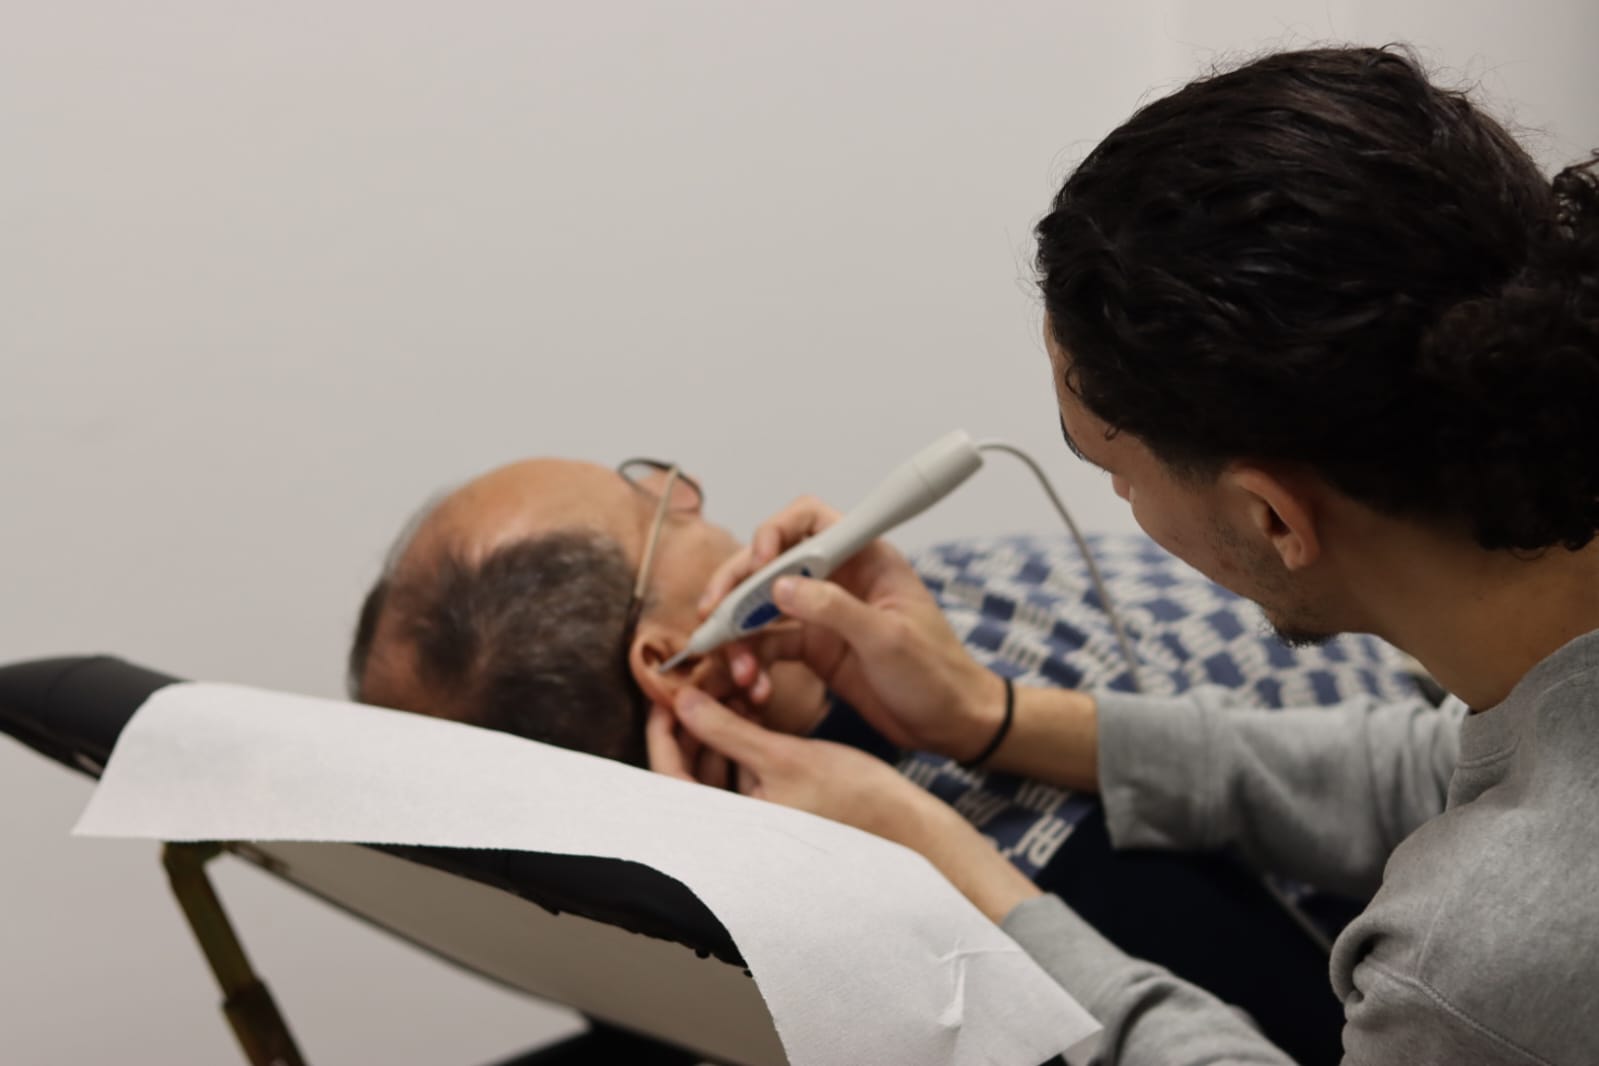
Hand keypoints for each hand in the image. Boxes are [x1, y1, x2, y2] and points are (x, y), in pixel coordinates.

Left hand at [651, 687, 1039, 921]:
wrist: (910, 827)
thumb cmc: (855, 800)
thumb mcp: (785, 756)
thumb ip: (728, 731)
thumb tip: (682, 701)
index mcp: (729, 829)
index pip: (670, 776)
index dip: (663, 730)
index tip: (667, 692)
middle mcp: (735, 831)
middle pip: (689, 772)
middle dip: (692, 724)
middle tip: (697, 681)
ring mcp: (755, 821)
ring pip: (715, 770)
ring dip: (717, 731)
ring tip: (725, 689)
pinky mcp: (776, 811)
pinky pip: (741, 775)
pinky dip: (740, 744)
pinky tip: (749, 709)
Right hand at [700, 496, 1004, 760]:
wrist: (952, 724)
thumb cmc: (937, 674)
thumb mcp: (888, 639)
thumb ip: (834, 609)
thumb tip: (780, 586)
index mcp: (865, 558)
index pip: (807, 520)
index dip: (775, 533)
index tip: (758, 563)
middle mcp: (838, 578)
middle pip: (770, 564)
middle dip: (737, 588)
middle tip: (712, 617)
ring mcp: (823, 613)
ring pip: (762, 606)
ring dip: (740, 634)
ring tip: (736, 669)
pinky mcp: (815, 648)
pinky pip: (769, 645)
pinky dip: (754, 663)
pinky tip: (754, 686)